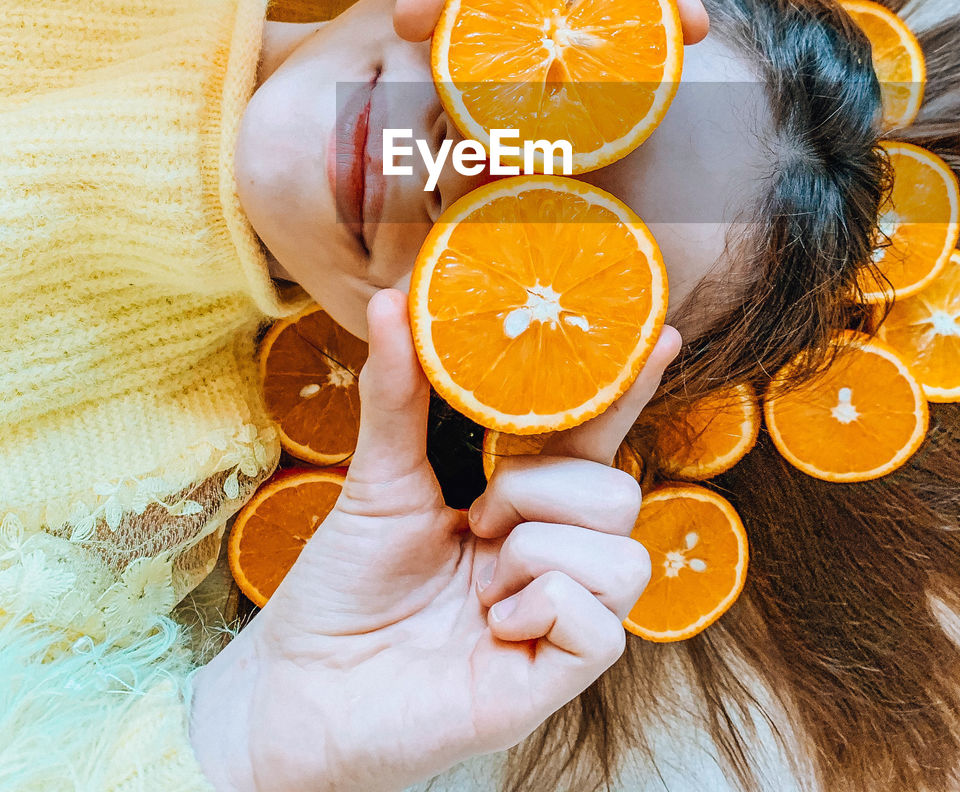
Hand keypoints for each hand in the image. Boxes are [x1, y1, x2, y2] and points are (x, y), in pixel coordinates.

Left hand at [189, 289, 680, 791]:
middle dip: (542, 488)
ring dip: (536, 550)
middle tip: (477, 518)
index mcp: (524, 503)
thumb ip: (398, 391)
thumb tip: (391, 298)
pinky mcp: (557, 677)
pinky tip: (492, 624)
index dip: (627, 387)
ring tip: (478, 577)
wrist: (302, 686)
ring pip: (622, 552)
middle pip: (620, 488)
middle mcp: (555, 556)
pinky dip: (539, 606)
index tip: (659, 333)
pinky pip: (600, 622)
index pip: (594, 435)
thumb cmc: (344, 587)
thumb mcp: (377, 476)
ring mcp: (562, 617)